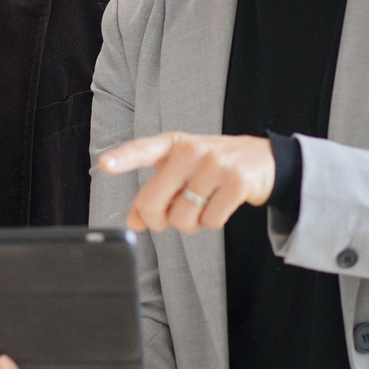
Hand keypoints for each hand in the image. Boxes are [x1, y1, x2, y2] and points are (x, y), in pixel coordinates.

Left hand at [99, 132, 273, 233]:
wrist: (264, 160)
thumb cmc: (213, 166)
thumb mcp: (181, 171)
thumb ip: (156, 193)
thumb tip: (133, 223)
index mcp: (172, 144)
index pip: (142, 150)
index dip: (122, 158)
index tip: (104, 164)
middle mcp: (191, 150)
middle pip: (153, 202)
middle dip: (157, 220)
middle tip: (169, 218)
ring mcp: (215, 164)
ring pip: (182, 218)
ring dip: (189, 224)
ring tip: (201, 207)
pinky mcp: (237, 182)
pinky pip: (210, 221)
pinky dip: (212, 223)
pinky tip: (220, 206)